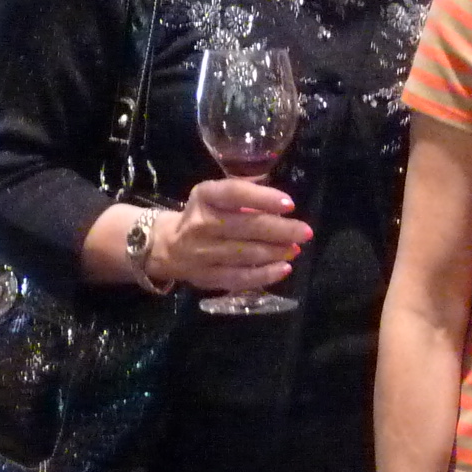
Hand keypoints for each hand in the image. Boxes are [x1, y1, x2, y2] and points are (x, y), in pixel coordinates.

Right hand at [144, 179, 311, 293]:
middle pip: (247, 226)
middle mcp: (202, 223)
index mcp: (205, 196)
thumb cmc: (202, 214)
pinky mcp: (207, 276)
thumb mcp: (214, 195)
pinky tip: (284, 269)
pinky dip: (265, 274)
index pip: (235, 194)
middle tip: (305, 232)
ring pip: (247, 253)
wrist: (166, 245)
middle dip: (281, 230)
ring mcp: (203, 253)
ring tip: (295, 249)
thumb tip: (282, 202)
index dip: (264, 198)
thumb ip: (244, 195)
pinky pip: (240, 278)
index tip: (289, 204)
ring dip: (276, 252)